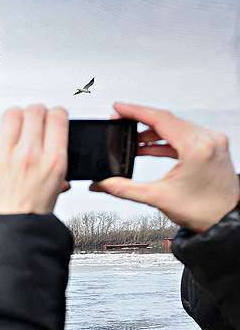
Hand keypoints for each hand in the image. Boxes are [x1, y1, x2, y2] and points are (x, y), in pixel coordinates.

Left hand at [0, 105, 68, 218]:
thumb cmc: (27, 222)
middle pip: (34, 111)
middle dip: (34, 113)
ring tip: (11, 127)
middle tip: (31, 120)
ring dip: (12, 118)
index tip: (51, 117)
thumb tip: (52, 161)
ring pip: (10, 115)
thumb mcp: (54, 195)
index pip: (57, 118)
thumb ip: (56, 173)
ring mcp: (3, 156)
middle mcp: (29, 155)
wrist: (4, 237)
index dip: (55, 114)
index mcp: (52, 162)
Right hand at [90, 103, 238, 232]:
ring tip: (132, 142)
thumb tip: (102, 183)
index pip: (160, 120)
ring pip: (176, 127)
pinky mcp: (212, 147)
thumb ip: (124, 189)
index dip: (135, 112)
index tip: (118, 108)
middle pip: (167, 121)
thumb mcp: (158, 198)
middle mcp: (208, 140)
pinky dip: (165, 141)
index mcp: (196, 148)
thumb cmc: (204, 210)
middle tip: (120, 123)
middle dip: (141, 122)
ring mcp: (212, 142)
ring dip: (152, 133)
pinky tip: (149, 148)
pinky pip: (184, 136)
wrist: (226, 220)